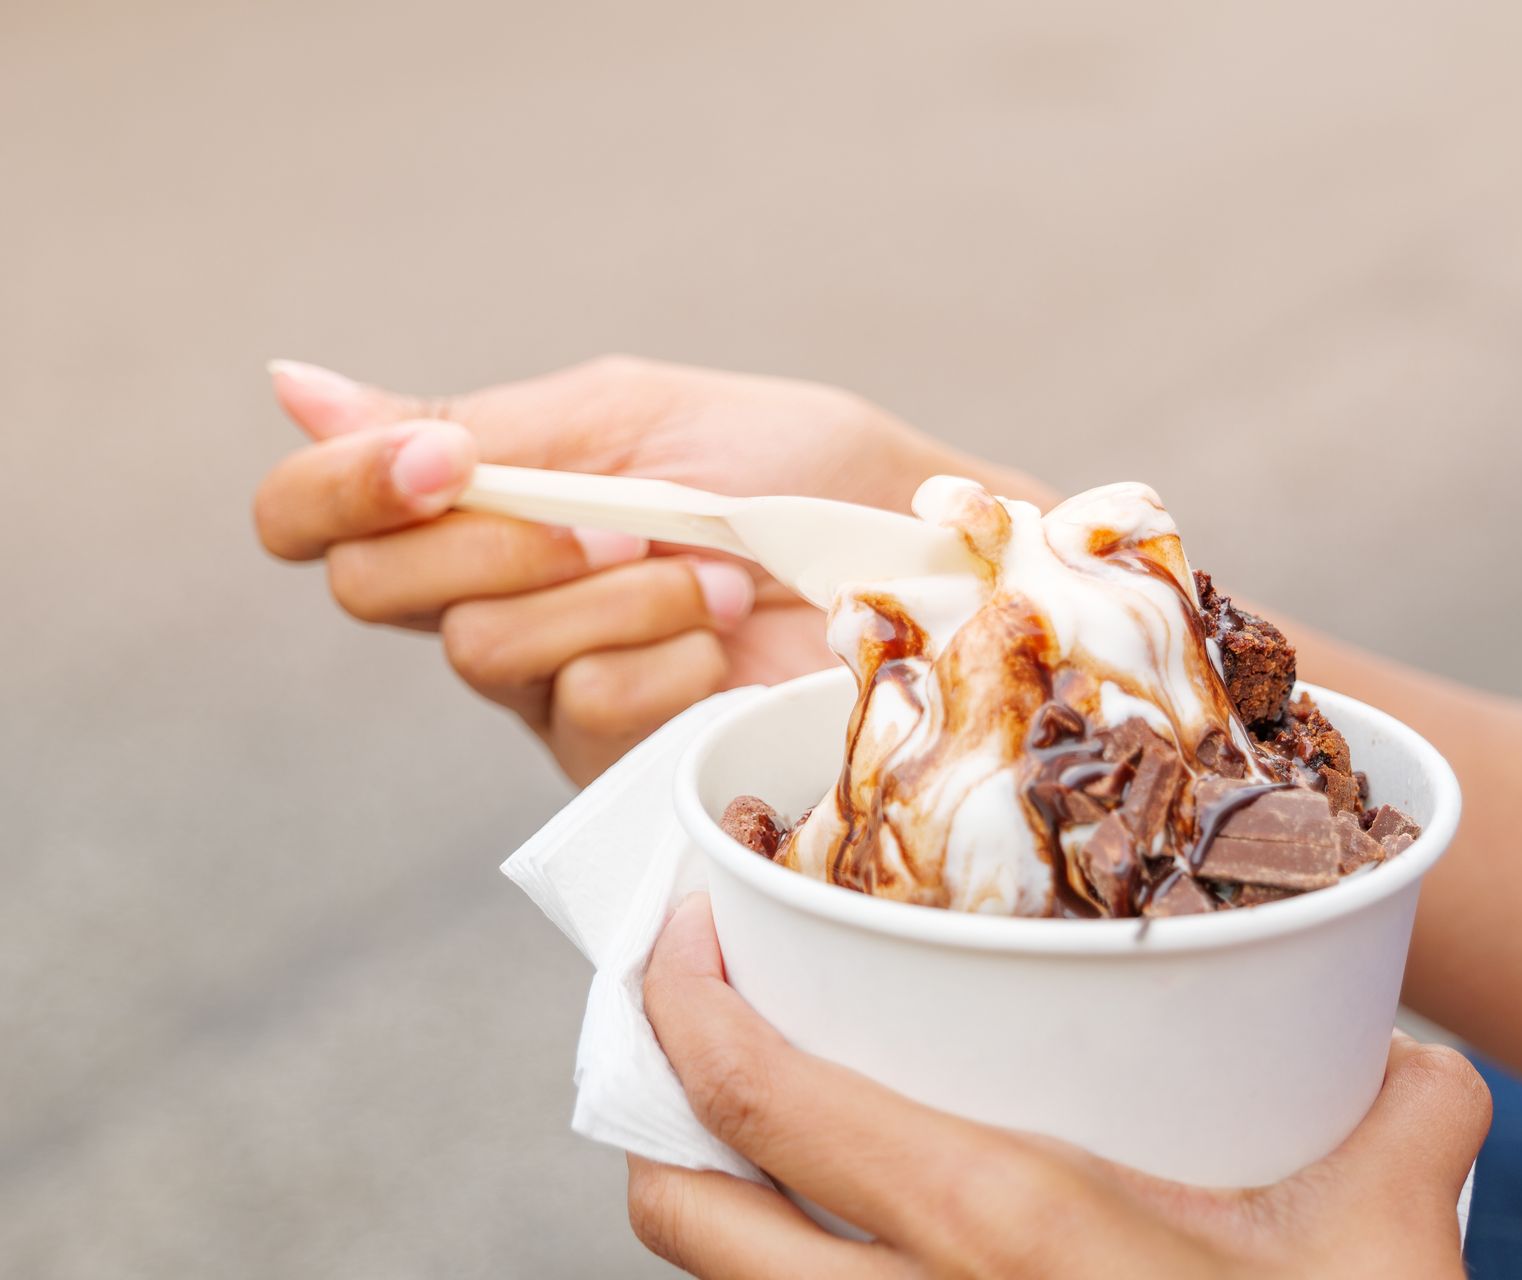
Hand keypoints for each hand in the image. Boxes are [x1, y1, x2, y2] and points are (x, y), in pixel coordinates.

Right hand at [252, 356, 1054, 784]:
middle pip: (378, 585)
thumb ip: (482, 426)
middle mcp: (497, 596)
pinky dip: (661, 657)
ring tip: (717, 576)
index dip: (337, 489)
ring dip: (612, 592)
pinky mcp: (619, 759)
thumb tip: (289, 387)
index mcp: (489, 499)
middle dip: (495, 537)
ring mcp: (553, 686)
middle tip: (627, 519)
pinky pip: (579, 705)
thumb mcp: (641, 418)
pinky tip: (728, 641)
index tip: (441, 461)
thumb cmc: (806, 469)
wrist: (925, 559)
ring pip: (483, 648)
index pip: (316, 512)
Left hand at [630, 896, 1488, 1278]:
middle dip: (652, 1105)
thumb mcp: (1385, 1247)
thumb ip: (1406, 1117)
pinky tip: (848, 1244)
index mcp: (1000, 1230)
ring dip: (713, 1205)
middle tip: (704, 1026)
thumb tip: (1414, 1056)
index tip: (682, 924)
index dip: (679, 994)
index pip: (759, 1098)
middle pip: (677, 1210)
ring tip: (766, 1136)